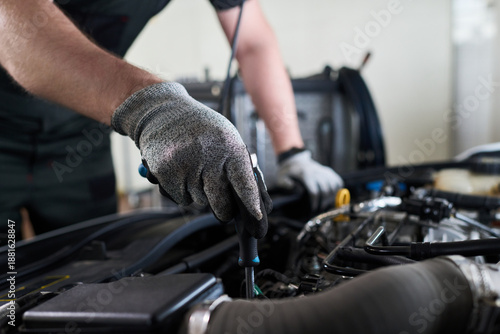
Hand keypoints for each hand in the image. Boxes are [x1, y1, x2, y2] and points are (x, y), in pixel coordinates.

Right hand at [112, 82, 271, 237]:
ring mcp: (186, 164)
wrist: (163, 112)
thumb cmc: (201, 129)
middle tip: (223, 208)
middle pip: (222, 202)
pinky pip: (182, 200)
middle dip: (224, 209)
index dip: (251, 202)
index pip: (244, 181)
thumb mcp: (225, 138)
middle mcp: (209, 155)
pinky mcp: (166, 172)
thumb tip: (252, 201)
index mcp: (229, 145)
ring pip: (200, 202)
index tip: (256, 216)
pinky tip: (179, 171)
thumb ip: (237, 166)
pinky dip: (181, 192)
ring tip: (193, 168)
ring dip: (199, 193)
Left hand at [276, 150, 342, 211]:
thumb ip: (285, 183)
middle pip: (326, 190)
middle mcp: (317, 171)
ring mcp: (324, 170)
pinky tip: (332, 197)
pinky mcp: (328, 171)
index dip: (315, 202)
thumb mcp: (281, 177)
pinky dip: (338, 190)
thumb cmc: (287, 172)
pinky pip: (338, 181)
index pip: (314, 191)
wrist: (295, 160)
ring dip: (332, 197)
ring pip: (334, 186)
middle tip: (319, 210)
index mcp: (305, 174)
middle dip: (324, 202)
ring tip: (326, 205)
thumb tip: (293, 187)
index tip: (313, 209)